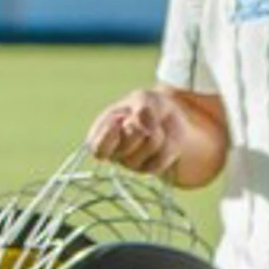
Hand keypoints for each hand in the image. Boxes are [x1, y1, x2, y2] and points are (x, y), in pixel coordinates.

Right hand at [84, 84, 228, 185]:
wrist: (172, 118)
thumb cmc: (148, 107)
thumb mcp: (145, 99)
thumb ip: (142, 109)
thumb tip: (142, 126)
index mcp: (102, 134)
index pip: (97, 148)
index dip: (108, 135)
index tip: (119, 119)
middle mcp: (114, 152)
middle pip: (126, 146)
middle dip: (139, 128)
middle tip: (143, 120)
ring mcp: (131, 163)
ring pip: (148, 149)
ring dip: (158, 134)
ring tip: (157, 127)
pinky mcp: (150, 169)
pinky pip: (162, 160)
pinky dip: (169, 145)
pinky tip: (166, 139)